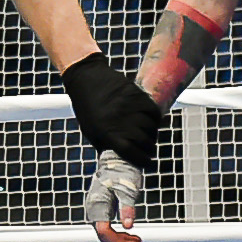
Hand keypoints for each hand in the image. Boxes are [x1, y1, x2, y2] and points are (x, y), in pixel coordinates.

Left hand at [59, 51, 161, 167]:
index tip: (146, 163)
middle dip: (149, 149)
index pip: (131, 152)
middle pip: (144, 141)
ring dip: (152, 134)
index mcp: (106, 132)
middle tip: (148, 150)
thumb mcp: (91, 131)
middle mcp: (120, 120)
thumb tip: (121, 161)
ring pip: (151, 127)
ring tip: (148, 136)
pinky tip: (151, 123)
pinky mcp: (137, 95)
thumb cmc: (87, 108)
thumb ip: (106, 145)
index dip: (142, 161)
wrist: (86, 78)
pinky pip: (154, 112)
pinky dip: (155, 120)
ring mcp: (130, 107)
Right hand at [84, 151, 144, 241]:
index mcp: (97, 204)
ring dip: (121, 239)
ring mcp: (96, 209)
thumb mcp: (128, 189)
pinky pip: (107, 226)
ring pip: (105, 232)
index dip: (118, 241)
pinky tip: (129, 233)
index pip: (104, 231)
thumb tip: (128, 226)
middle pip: (104, 235)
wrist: (116, 159)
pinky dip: (118, 232)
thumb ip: (127, 208)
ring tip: (137, 241)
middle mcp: (93, 208)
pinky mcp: (101, 208)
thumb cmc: (121, 171)